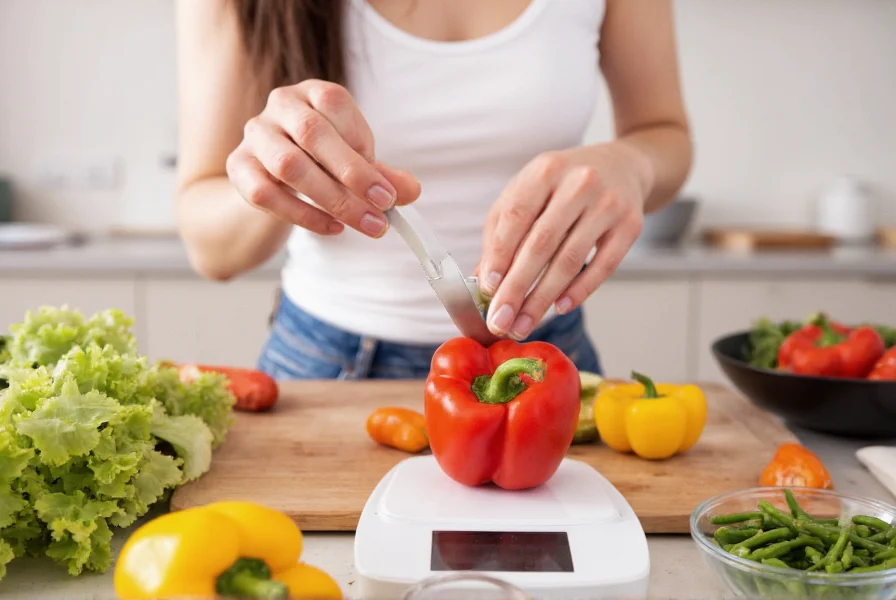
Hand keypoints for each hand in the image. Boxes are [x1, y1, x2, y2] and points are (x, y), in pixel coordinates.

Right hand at [226, 80, 420, 236]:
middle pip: (312, 133)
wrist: (269, 178)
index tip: (387, 183)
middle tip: (384, 207)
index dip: (362, 142)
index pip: (334, 103)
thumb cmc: (320, 162)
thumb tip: (411, 190)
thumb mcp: (355, 163)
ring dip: (331, 198)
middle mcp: (280, 105)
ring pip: (288, 164)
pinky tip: (333, 227)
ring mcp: (255, 135)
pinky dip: (303, 215)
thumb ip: (382, 175)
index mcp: (312, 93)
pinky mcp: (238, 167)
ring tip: (364, 223)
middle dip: (353, 174)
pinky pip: (266, 193)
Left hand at [476, 143, 652, 338]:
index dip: (500, 255)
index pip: (516, 216)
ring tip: (523, 324)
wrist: (621, 166)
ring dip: (542, 298)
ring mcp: (608, 204)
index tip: (488, 288)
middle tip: (500, 320)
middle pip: (541, 243)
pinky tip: (559, 307)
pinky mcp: (630, 225)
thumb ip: (501, 231)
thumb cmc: (562, 185)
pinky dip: (580, 290)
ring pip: (570, 260)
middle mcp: (579, 183)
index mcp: (545, 170)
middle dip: (517, 288)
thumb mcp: (527, 192)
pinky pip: (603, 266)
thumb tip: (484, 280)